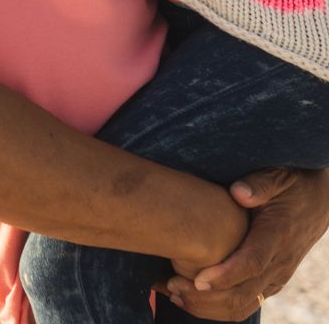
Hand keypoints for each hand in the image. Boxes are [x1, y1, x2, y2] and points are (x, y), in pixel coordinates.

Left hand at [157, 168, 328, 320]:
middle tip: (171, 286)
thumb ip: (259, 184)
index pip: (253, 262)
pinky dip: (218, 307)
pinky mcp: (271, 281)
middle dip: (207, 297)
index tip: (198, 279)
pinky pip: (247, 303)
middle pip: (244, 293)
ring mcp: (276, 276)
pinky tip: (190, 297)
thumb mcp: (277, 177)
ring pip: (244, 304)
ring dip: (209, 306)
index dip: (226, 275)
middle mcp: (279, 262)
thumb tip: (239, 192)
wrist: (319, 201)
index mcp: (278, 235)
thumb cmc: (291, 184)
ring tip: (173, 293)